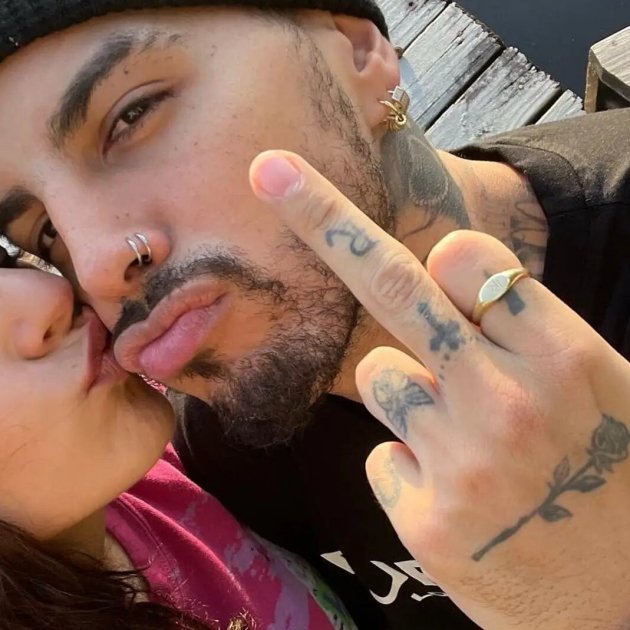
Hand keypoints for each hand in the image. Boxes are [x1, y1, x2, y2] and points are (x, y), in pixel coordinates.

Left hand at [250, 150, 629, 629]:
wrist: (626, 601)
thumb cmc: (610, 477)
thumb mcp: (598, 387)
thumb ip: (528, 328)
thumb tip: (447, 268)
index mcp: (563, 354)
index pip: (467, 260)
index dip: (448, 261)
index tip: (437, 262)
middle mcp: (506, 397)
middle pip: (391, 283)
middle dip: (323, 218)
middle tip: (269, 173)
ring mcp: (461, 459)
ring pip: (381, 375)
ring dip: (409, 394)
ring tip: (469, 443)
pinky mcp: (424, 518)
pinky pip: (383, 452)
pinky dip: (411, 464)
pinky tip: (461, 497)